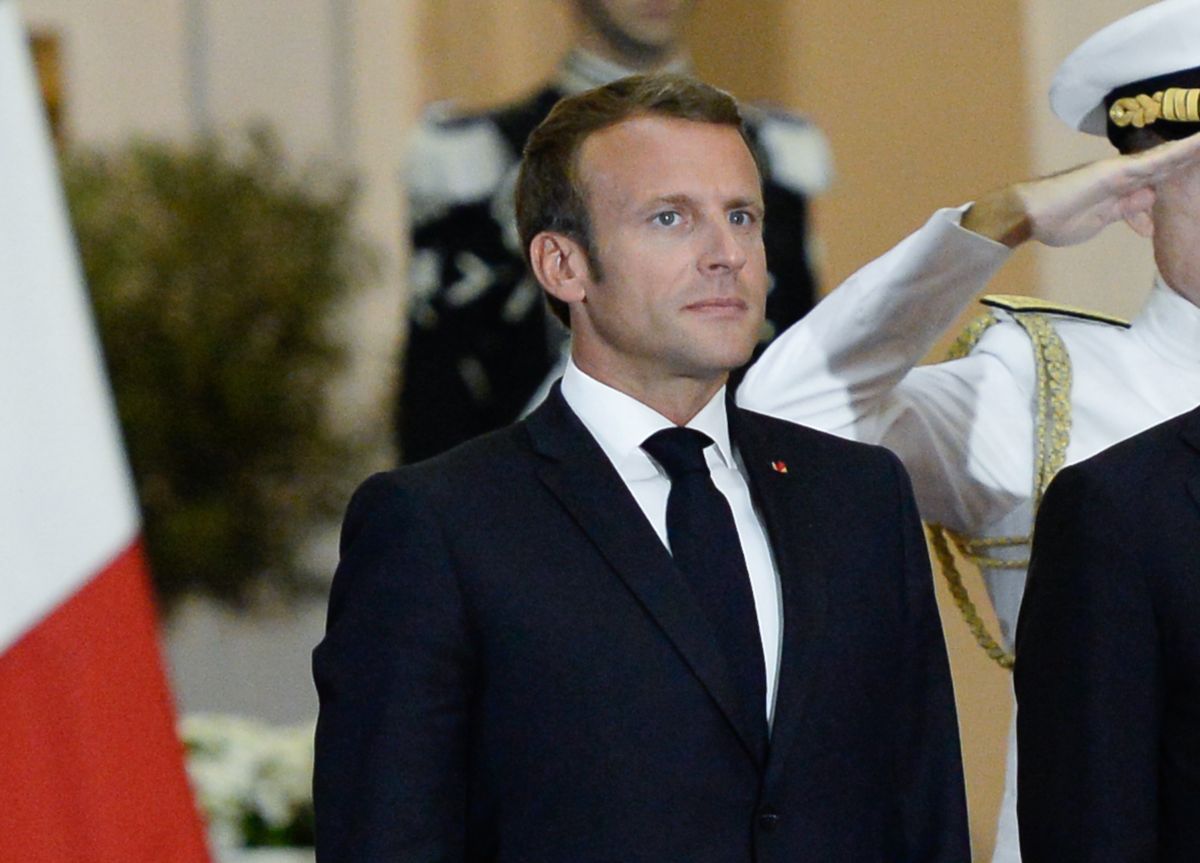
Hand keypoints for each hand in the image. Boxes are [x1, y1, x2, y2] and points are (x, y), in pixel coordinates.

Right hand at [962, 132, 1199, 247]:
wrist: (1030, 214)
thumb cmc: (1055, 221)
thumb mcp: (1100, 221)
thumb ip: (1125, 211)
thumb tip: (1148, 204)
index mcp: (1121, 188)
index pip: (1160, 179)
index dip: (1182, 173)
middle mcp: (1125, 173)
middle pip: (1169, 164)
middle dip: (1194, 157)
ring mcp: (1123, 169)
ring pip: (1169, 157)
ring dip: (1195, 148)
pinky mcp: (1119, 170)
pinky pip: (1158, 159)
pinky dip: (1181, 151)